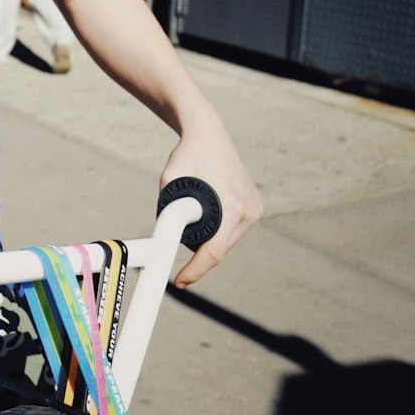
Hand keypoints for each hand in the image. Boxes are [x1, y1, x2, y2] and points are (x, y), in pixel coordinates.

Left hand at [160, 110, 262, 288]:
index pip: (213, 251)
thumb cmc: (187, 155)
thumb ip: (165, 213)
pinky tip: (207, 217)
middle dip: (198, 254)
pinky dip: (218, 229)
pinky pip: (233, 228)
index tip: (180, 283)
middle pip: (220, 248)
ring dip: (209, 240)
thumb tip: (160, 244)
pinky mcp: (255, 205)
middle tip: (176, 248)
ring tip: (191, 220)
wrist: (208, 131)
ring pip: (226, 240)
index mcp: (233, 206)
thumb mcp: (169, 183)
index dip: (195, 271)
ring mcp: (255, 208)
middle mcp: (249, 210)